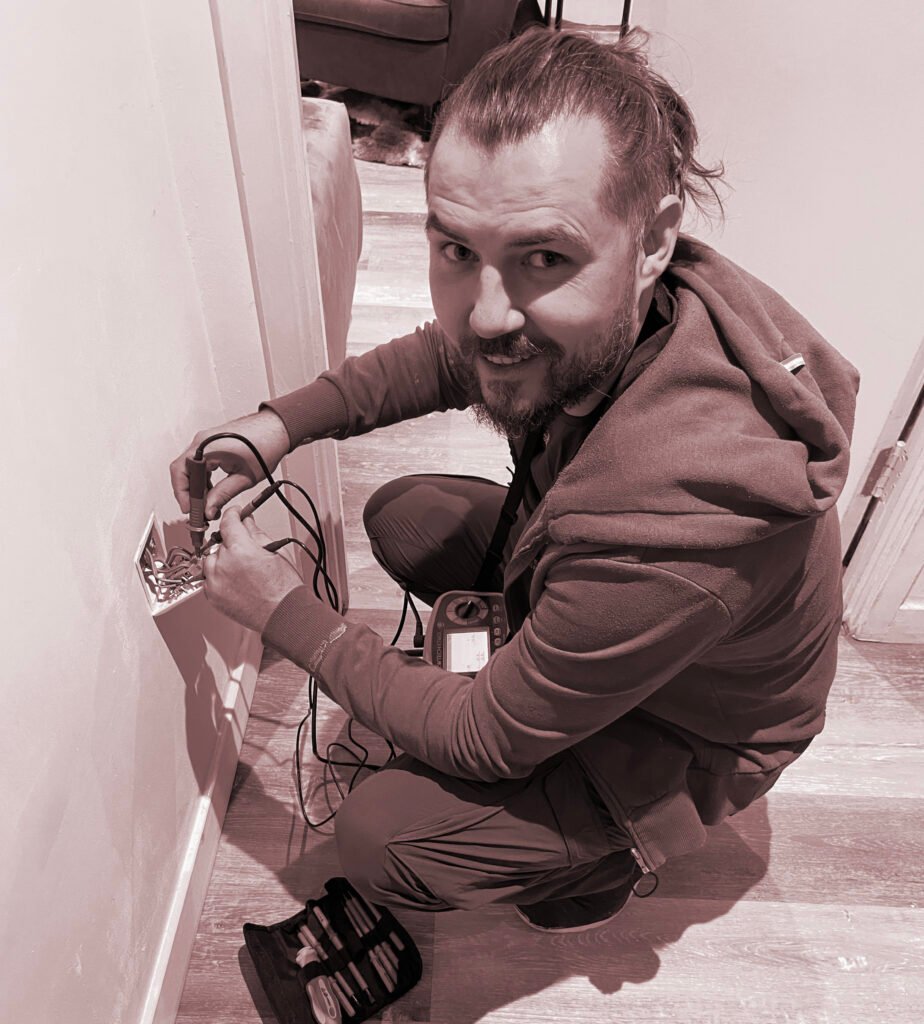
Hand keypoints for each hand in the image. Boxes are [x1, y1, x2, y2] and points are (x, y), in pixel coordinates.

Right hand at [169, 410, 290, 520]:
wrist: (277, 429)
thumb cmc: (266, 445)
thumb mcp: (245, 477)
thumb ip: (223, 494)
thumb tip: (209, 509)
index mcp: (208, 447)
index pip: (180, 472)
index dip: (182, 494)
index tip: (190, 510)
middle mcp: (203, 441)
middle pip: (183, 471)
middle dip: (189, 494)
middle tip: (199, 511)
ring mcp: (206, 441)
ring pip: (190, 468)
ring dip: (197, 488)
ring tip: (209, 504)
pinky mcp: (212, 443)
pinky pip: (199, 463)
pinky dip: (203, 479)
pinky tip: (212, 491)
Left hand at [200, 506, 303, 632]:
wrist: (282, 614)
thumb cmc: (283, 588)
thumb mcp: (275, 552)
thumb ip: (256, 533)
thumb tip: (247, 522)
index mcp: (240, 550)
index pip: (228, 522)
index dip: (233, 514)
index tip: (235, 514)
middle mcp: (223, 565)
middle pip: (219, 543)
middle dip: (231, 543)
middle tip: (246, 551)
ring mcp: (215, 582)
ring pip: (211, 560)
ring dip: (222, 560)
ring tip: (242, 569)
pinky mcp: (212, 596)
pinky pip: (209, 578)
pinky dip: (219, 577)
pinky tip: (236, 581)